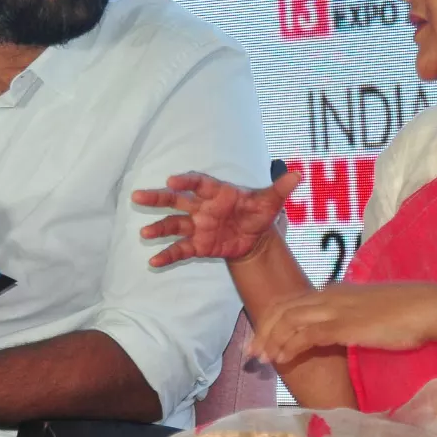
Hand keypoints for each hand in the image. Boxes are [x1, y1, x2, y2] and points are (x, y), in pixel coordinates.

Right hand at [134, 170, 300, 266]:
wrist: (256, 237)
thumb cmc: (258, 213)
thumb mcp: (271, 202)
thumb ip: (281, 189)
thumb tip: (299, 174)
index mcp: (216, 192)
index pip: (198, 183)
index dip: (186, 181)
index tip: (172, 180)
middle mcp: (201, 207)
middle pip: (175, 200)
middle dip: (157, 198)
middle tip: (137, 196)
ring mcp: (197, 226)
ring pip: (173, 225)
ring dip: (158, 228)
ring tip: (144, 234)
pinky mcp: (197, 245)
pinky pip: (180, 249)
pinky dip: (167, 255)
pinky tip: (154, 262)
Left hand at [251, 283, 436, 364]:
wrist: (429, 308)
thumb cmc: (406, 314)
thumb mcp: (367, 314)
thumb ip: (348, 320)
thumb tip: (336, 335)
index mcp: (333, 292)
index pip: (291, 302)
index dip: (271, 319)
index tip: (260, 339)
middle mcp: (328, 296)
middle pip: (282, 309)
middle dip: (262, 330)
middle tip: (251, 352)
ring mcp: (334, 309)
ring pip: (288, 320)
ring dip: (270, 339)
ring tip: (261, 358)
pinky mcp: (343, 325)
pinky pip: (306, 334)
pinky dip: (289, 345)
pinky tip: (282, 358)